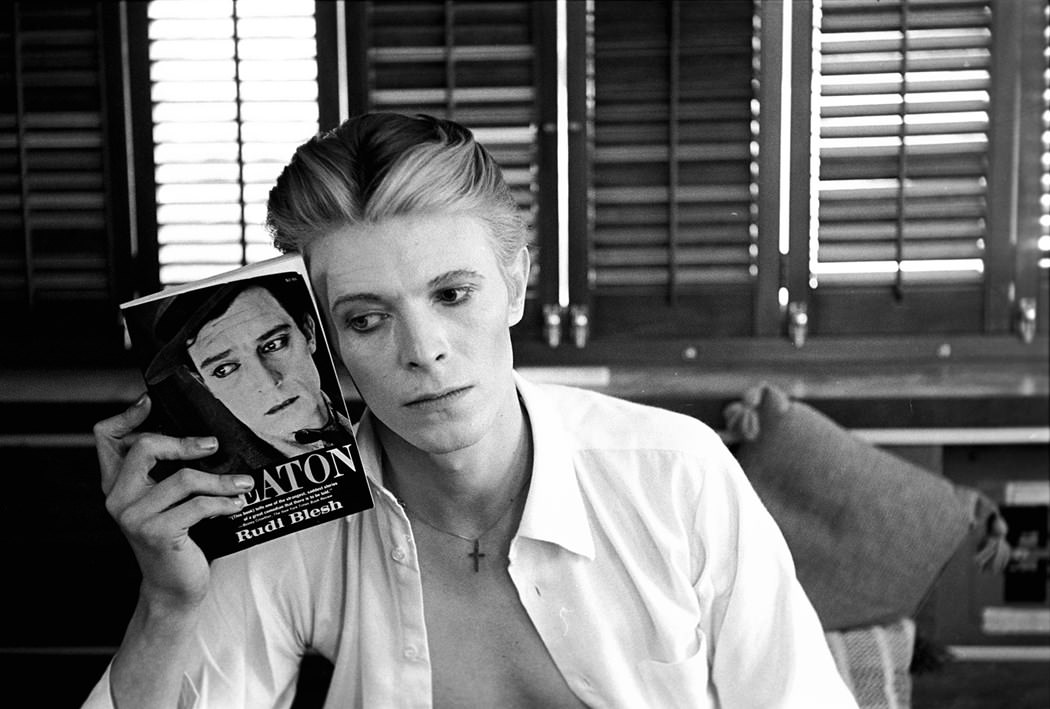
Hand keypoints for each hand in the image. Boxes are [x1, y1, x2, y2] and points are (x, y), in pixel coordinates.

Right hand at [94, 394, 252, 610]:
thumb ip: (167, 472)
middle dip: (185, 442)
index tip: (150, 402)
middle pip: (146, 447)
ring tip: (242, 484)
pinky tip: (237, 504)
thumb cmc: (176, 539)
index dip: (127, 416)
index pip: (105, 437)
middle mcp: (117, 498)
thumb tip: (201, 436)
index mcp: (116, 484)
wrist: (174, 589)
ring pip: (184, 478)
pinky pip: (198, 505)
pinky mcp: (156, 533)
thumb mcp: (166, 502)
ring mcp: (134, 517)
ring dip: (221, 480)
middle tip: (213, 445)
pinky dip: (224, 502)